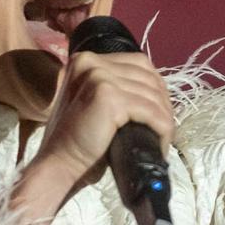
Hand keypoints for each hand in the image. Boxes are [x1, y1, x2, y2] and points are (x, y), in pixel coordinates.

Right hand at [30, 49, 175, 195]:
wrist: (59, 164)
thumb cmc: (79, 142)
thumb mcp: (96, 105)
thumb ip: (117, 90)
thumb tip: (155, 94)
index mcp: (86, 60)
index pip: (138, 63)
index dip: (156, 87)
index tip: (161, 112)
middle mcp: (90, 62)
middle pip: (147, 76)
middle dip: (163, 104)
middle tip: (165, 129)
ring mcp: (99, 76)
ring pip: (152, 94)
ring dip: (164, 119)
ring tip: (163, 139)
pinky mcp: (109, 96)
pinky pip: (150, 111)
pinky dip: (162, 128)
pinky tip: (160, 143)